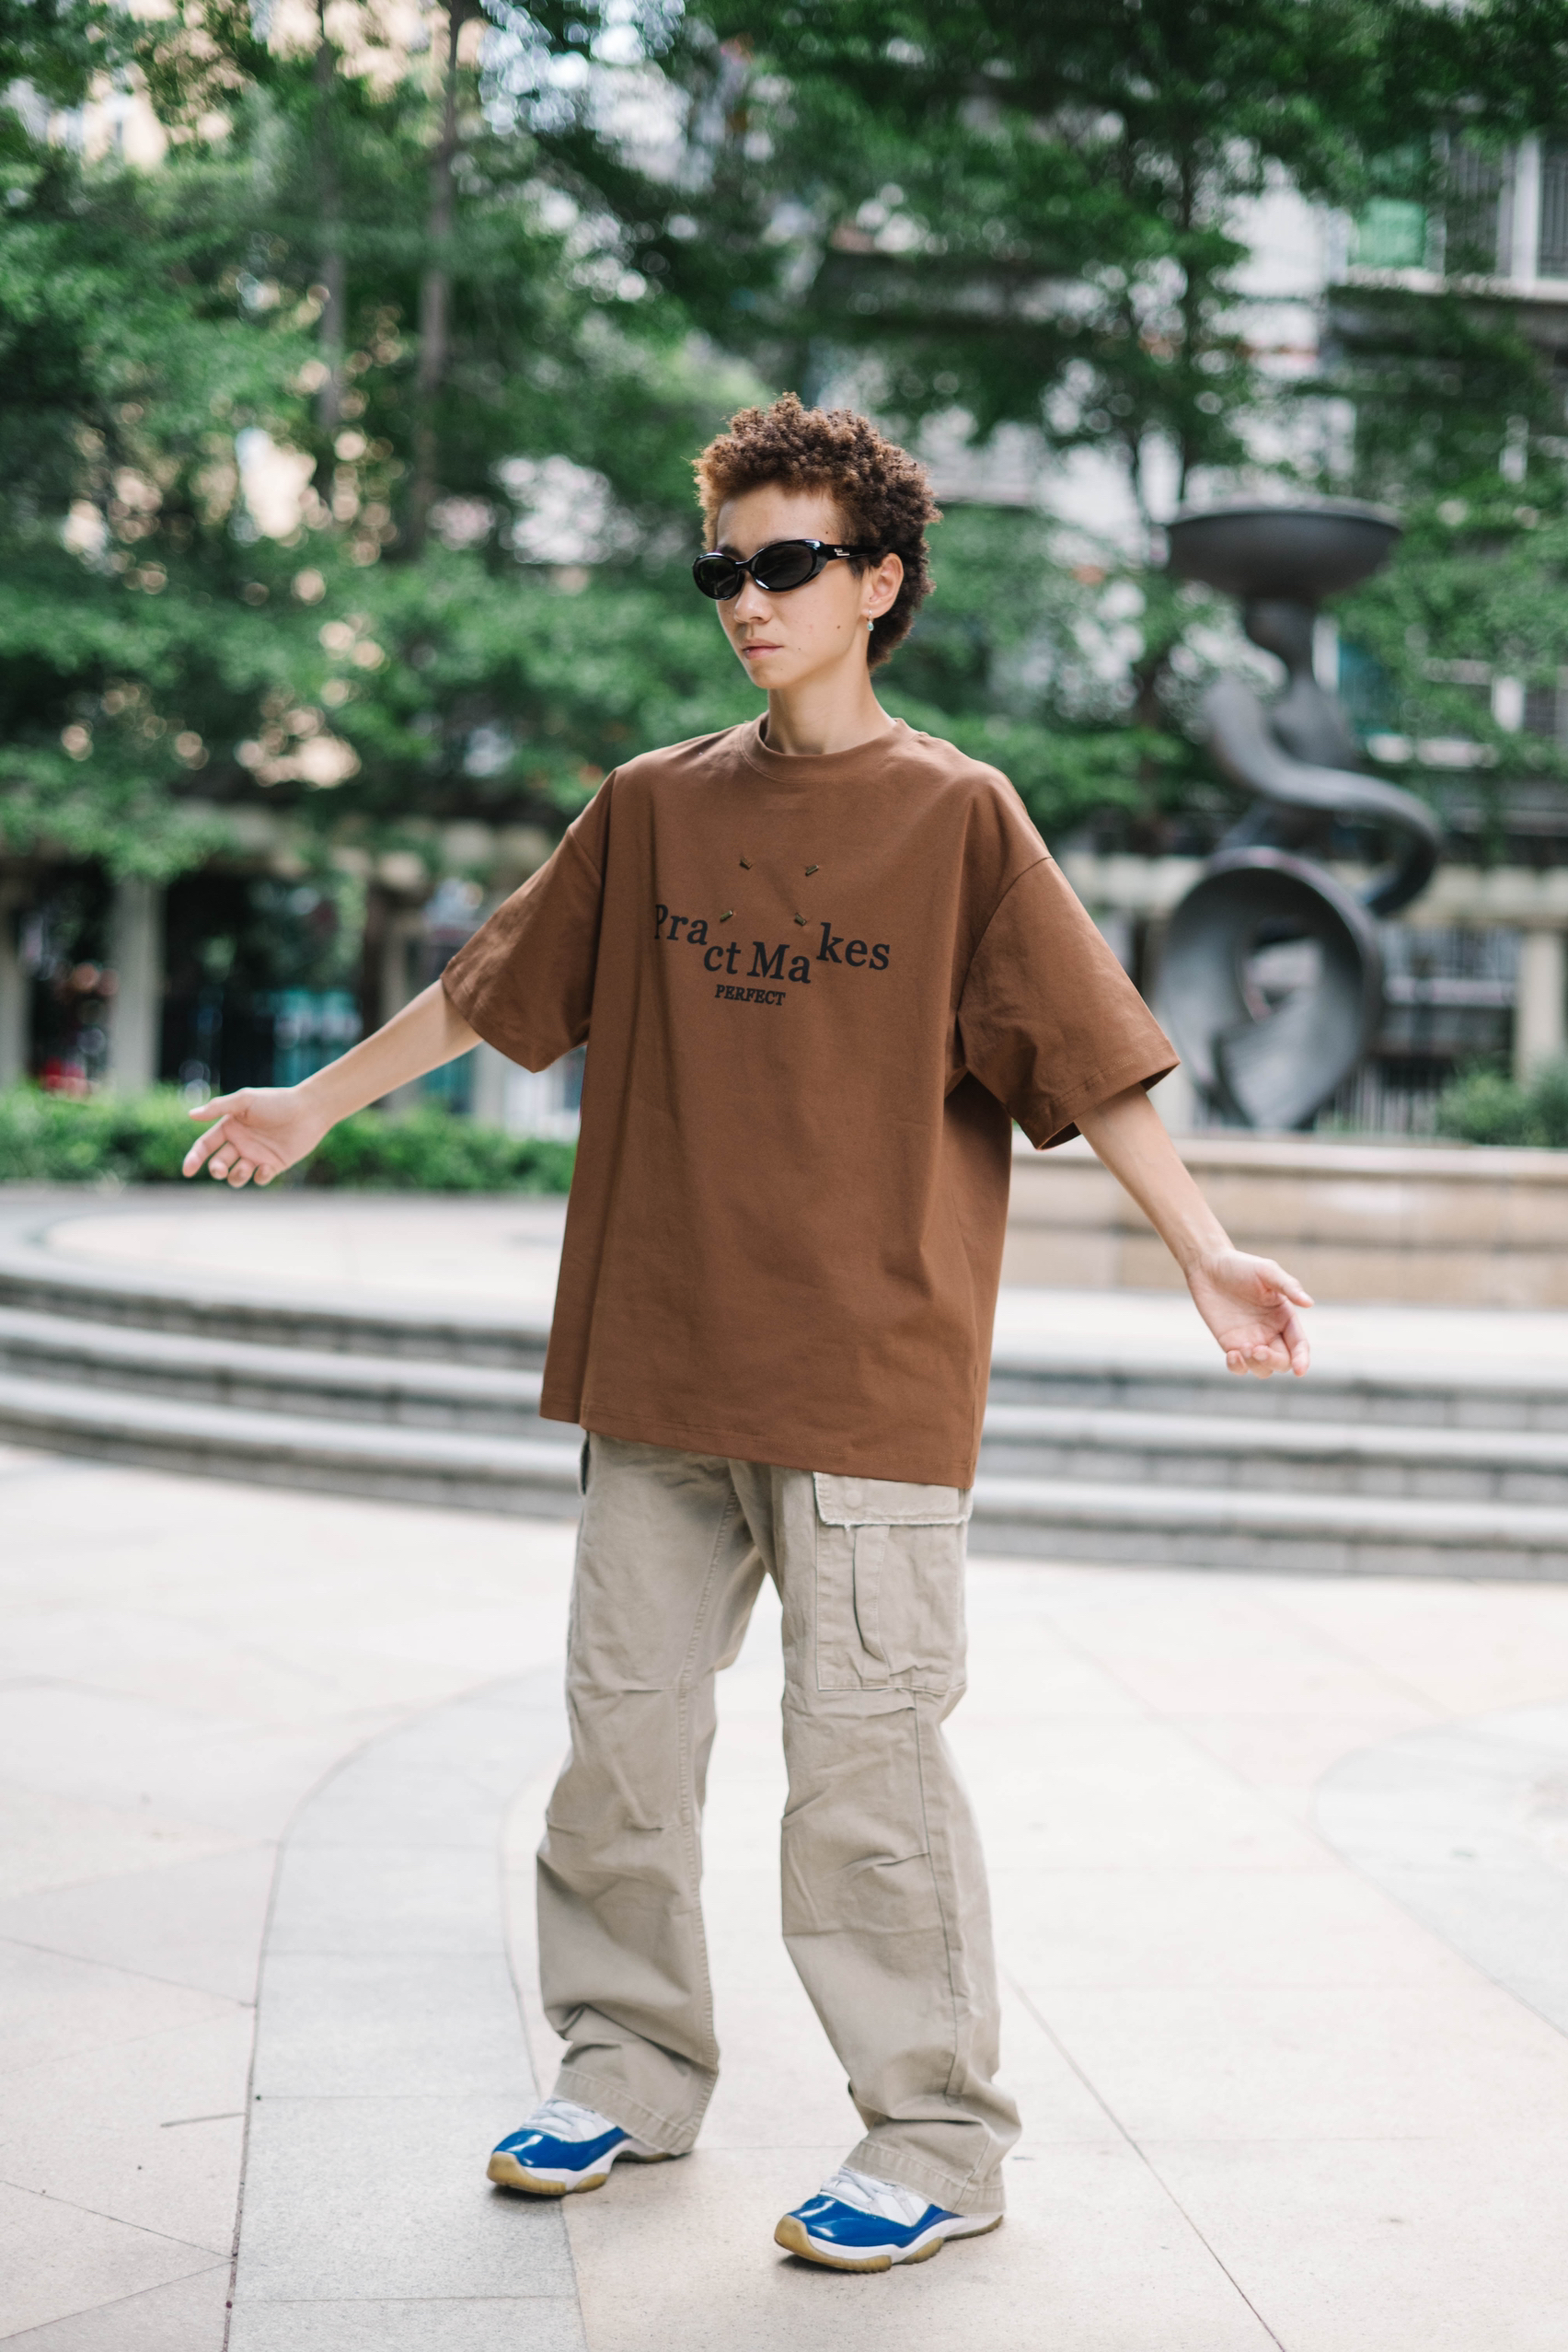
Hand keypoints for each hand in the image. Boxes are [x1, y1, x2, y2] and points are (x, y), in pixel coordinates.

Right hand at [182, 1086, 329, 1187]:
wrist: (308, 1110)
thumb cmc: (276, 1102)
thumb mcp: (245, 1100)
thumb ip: (219, 1107)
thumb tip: (191, 1115)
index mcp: (230, 1127)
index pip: (205, 1146)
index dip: (194, 1159)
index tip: (187, 1171)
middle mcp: (240, 1143)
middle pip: (218, 1164)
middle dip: (216, 1170)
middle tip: (220, 1169)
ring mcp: (256, 1156)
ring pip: (236, 1176)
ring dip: (236, 1176)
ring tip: (247, 1166)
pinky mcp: (273, 1166)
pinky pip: (259, 1179)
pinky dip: (260, 1176)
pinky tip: (268, 1166)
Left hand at [1184, 1248, 1311, 1377]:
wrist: (1209, 1267)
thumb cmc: (1241, 1266)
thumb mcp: (1267, 1271)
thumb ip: (1288, 1286)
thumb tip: (1309, 1303)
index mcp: (1285, 1317)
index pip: (1299, 1345)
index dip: (1302, 1359)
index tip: (1299, 1370)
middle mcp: (1271, 1333)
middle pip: (1283, 1362)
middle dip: (1274, 1362)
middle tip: (1258, 1350)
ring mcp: (1251, 1341)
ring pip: (1262, 1369)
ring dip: (1256, 1365)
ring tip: (1243, 1348)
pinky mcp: (1231, 1344)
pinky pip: (1239, 1367)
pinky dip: (1238, 1367)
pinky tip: (1232, 1354)